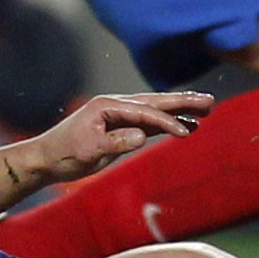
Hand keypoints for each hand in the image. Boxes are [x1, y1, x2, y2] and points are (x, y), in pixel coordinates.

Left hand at [18, 91, 213, 185]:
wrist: (48, 158)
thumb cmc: (65, 154)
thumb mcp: (88, 150)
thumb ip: (115, 142)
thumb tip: (142, 135)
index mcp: (107, 106)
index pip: (144, 112)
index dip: (166, 121)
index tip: (186, 131)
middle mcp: (116, 105)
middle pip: (155, 102)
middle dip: (183, 101)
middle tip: (210, 100)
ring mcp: (121, 115)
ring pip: (156, 109)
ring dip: (181, 109)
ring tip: (207, 108)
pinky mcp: (123, 126)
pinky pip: (151, 122)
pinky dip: (170, 122)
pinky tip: (187, 125)